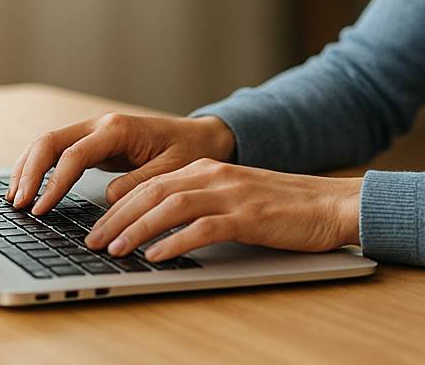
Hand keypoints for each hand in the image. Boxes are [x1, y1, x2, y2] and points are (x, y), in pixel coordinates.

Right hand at [6, 111, 236, 213]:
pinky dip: (38, 168)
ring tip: (15, 199)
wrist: (201, 137)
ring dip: (27, 169)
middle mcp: (101, 124)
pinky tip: (28, 188)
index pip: (74, 155)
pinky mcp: (93, 142)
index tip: (40, 209)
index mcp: (118, 128)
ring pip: (48, 144)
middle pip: (50, 142)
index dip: (53, 183)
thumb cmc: (189, 151)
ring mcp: (94, 130)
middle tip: (18, 206)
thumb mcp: (171, 171)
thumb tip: (108, 199)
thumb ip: (139, 183)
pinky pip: (57, 151)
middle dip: (29, 173)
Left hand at [82, 159, 363, 261]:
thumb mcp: (237, 197)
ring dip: (137, 229)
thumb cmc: (286, 207)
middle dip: (117, 218)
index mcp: (210, 168)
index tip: (96, 227)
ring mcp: (233, 194)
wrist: (332, 204)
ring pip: (171, 207)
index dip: (119, 206)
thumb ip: (203, 204)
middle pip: (153, 192)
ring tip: (115, 250)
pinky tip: (156, 256)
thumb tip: (161, 228)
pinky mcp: (249, 216)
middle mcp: (216, 175)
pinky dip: (175, 242)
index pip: (151, 183)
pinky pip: (203, 227)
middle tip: (92, 242)